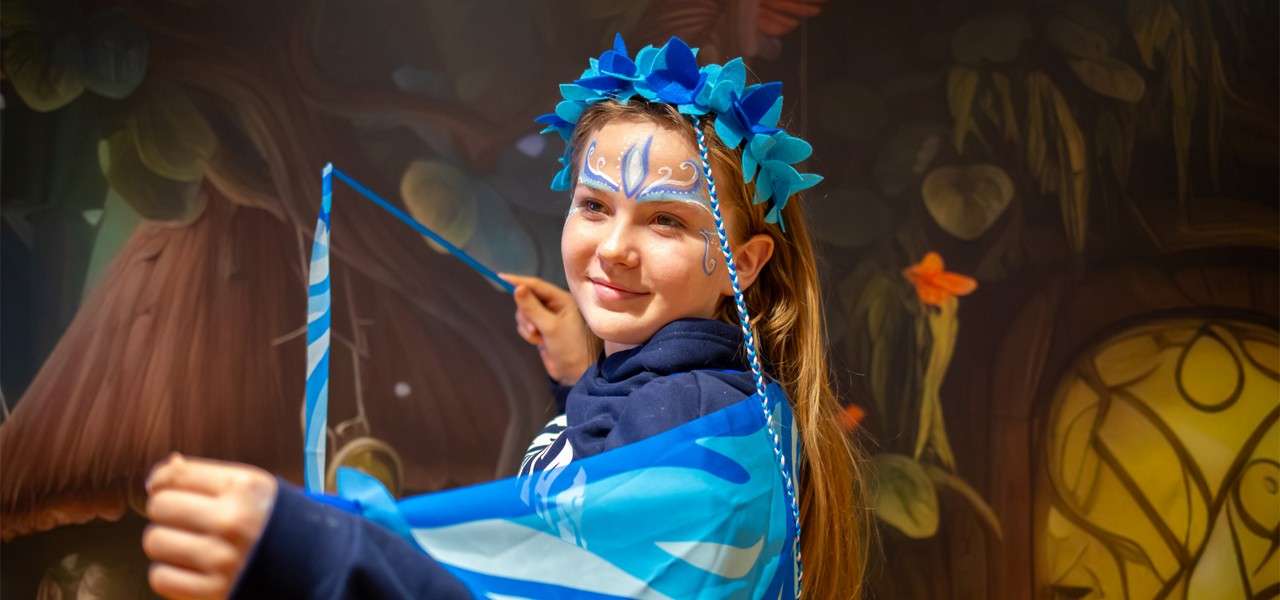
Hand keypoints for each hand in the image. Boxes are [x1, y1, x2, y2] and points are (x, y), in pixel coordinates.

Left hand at [143, 453, 276, 598]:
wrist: (318, 566)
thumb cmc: (277, 522)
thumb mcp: (255, 489)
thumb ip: (210, 478)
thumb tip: (163, 471)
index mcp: (245, 486)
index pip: (174, 476)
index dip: (162, 482)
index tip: (165, 489)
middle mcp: (233, 520)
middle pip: (160, 506)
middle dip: (167, 513)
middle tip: (185, 521)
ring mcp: (222, 559)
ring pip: (155, 541)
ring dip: (167, 544)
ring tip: (189, 546)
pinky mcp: (213, 592)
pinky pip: (160, 577)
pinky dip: (170, 574)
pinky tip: (191, 569)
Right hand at [500, 273, 594, 385]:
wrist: (577, 374)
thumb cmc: (571, 348)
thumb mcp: (550, 327)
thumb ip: (532, 308)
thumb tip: (517, 288)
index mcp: (562, 299)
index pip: (536, 285)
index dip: (518, 281)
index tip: (500, 277)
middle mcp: (555, 305)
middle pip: (526, 299)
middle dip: (526, 314)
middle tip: (533, 329)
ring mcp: (547, 318)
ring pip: (523, 313)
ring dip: (526, 326)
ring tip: (538, 338)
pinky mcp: (541, 330)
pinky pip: (525, 325)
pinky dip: (527, 333)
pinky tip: (538, 342)